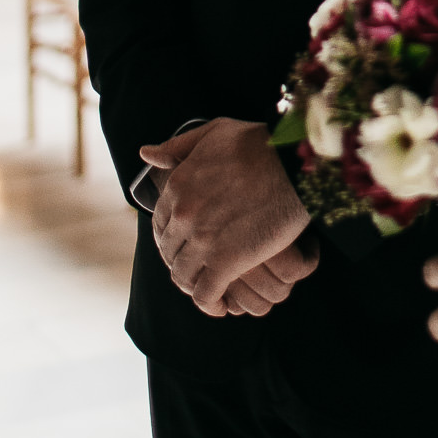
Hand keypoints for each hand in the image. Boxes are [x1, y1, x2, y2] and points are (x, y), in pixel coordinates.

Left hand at [138, 118, 314, 315]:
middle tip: (199, 266)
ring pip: (183, 276)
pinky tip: (219, 305)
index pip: (160, 222)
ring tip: (208, 287)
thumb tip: (146, 154)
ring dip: (193, 284)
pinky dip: (209, 304)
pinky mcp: (226, 262)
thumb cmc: (258, 143)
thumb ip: (177, 146)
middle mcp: (183, 214)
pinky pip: (206, 294)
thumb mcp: (213, 132)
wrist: (292, 163)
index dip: (171, 235)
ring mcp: (202, 240)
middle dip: (181, 260)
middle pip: (169, 251)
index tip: (185, 242)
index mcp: (177, 185)